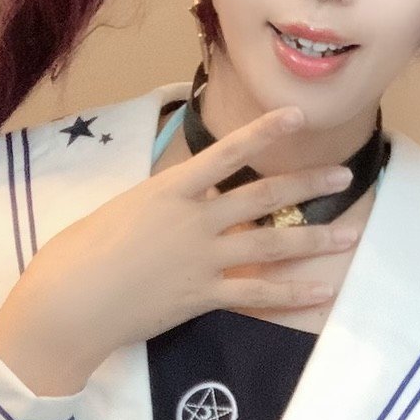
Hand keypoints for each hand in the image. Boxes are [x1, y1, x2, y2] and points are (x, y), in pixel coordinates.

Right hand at [0, 105, 357, 391]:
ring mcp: (203, 259)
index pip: (228, 152)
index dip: (267, 131)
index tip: (298, 115)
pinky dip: (293, 294)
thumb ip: (159, 204)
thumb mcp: (120, 210)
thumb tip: (180, 201)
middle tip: (344, 177)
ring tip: (350, 233)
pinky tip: (321, 291)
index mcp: (170, 189)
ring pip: (271, 246)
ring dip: (314, 239)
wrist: (70, 303)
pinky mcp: (203, 296)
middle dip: (307, 185)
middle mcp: (195, 220)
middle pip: (263, 198)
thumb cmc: (77, 254)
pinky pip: (258, 295)